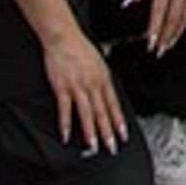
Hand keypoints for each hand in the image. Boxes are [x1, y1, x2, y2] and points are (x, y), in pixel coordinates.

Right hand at [40, 26, 124, 151]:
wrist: (64, 37)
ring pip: (87, 113)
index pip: (114, 104)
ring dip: (91, 132)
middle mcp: (93, 84)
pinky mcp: (62, 87)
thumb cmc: (80, 48)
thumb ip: (103, 79)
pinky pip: (65, 109)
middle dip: (108, 132)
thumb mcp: (99, 62)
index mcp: (104, 79)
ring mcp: (78, 86)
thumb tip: (108, 93)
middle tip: (112, 147)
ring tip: (94, 145)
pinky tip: (66, 135)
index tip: (123, 135)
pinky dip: (65, 123)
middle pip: (102, 112)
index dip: (119, 121)